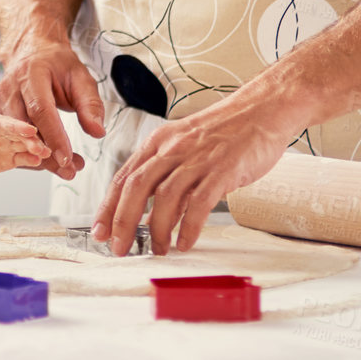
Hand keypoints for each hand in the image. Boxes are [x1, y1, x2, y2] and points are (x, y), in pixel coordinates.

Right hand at [0, 37, 104, 179]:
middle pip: (24, 127)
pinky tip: (46, 162)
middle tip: (68, 170)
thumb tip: (97, 131)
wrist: (32, 51)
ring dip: (38, 158)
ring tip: (64, 169)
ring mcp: (0, 100)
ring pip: (15, 137)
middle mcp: (11, 87)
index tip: (66, 157)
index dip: (53, 136)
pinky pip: (10, 139)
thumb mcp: (80, 77)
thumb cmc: (56, 64)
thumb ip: (90, 104)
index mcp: (31, 74)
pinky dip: (27, 153)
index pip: (40, 109)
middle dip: (46, 153)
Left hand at [0, 113, 50, 174]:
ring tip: (46, 154)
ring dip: (36, 149)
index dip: (16, 126)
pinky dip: (31, 160)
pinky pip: (22, 158)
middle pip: (18, 134)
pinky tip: (40, 161)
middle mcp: (1, 131)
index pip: (3, 123)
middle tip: (41, 147)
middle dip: (31, 139)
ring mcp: (7, 143)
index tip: (29, 129)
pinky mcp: (10, 157)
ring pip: (24, 145)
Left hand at [93, 90, 302, 255]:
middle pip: (136, 186)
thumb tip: (152, 211)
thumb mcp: (185, 146)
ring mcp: (197, 159)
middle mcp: (173, 148)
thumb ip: (167, 174)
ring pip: (165, 196)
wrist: (261, 110)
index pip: (124, 176)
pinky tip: (184, 242)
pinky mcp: (222, 169)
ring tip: (158, 250)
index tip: (100, 230)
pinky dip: (188, 226)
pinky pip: (199, 202)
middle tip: (118, 247)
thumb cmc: (224, 131)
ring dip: (157, 228)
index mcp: (159, 142)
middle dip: (123, 221)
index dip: (108, 206)